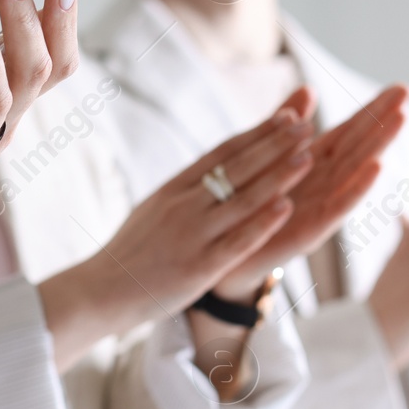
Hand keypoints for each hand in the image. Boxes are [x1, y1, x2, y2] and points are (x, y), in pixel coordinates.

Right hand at [38, 108, 314, 368]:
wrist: (100, 292)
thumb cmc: (131, 252)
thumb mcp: (155, 208)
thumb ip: (186, 189)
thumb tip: (215, 167)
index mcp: (173, 188)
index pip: (222, 152)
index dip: (257, 133)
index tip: (286, 117)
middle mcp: (183, 205)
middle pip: (236, 168)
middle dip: (274, 145)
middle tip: (305, 125)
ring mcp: (192, 234)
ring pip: (242, 199)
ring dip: (278, 175)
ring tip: (308, 156)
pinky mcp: (199, 267)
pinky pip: (237, 240)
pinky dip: (264, 222)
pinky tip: (288, 207)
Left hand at [211, 84, 408, 299]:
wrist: (226, 258)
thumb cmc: (251, 209)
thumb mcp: (267, 160)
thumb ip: (286, 126)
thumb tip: (308, 88)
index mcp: (312, 164)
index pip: (348, 131)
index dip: (372, 110)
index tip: (400, 87)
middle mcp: (322, 185)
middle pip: (357, 147)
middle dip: (382, 120)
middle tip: (408, 92)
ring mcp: (319, 209)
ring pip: (354, 173)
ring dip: (378, 146)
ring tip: (399, 120)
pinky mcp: (308, 233)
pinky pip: (336, 208)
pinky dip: (357, 188)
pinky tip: (377, 168)